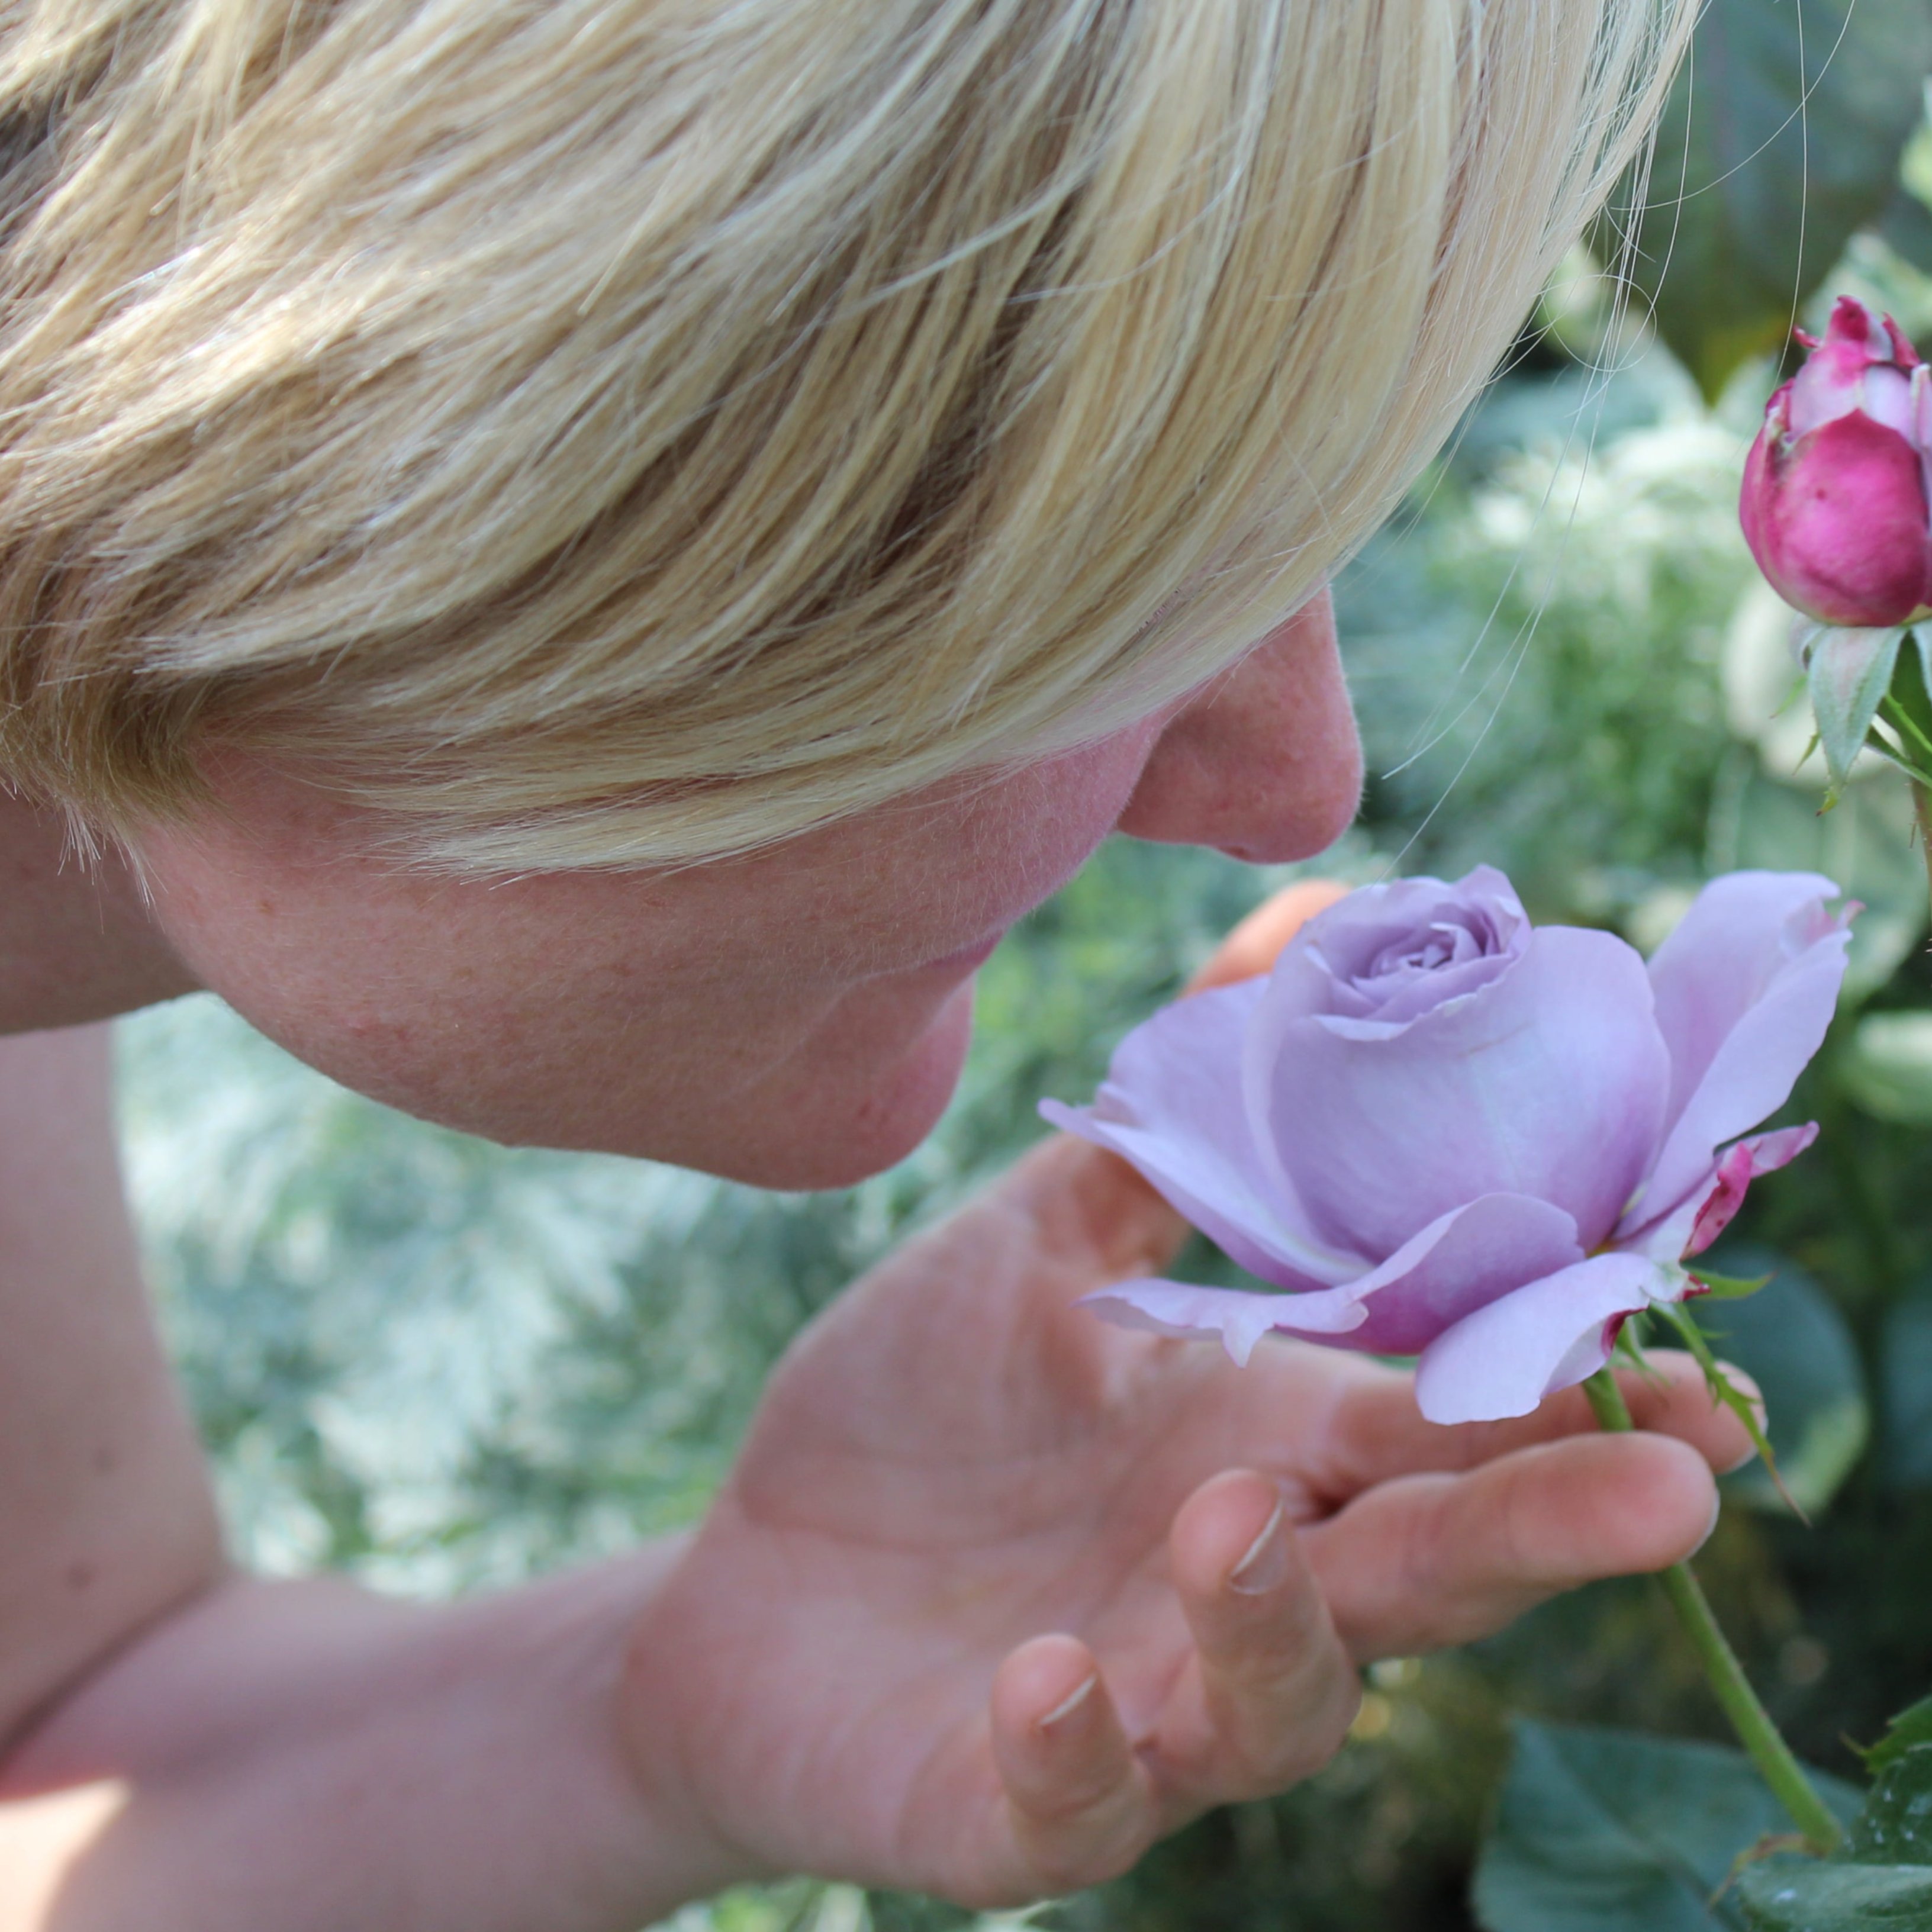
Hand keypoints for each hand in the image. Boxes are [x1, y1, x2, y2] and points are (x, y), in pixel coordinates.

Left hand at [620, 883, 1752, 1908]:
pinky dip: (1079, 1751)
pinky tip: (1045, 1677)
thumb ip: (1161, 1130)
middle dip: (1541, 1530)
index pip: (1441, 1425)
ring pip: (1276, 1701)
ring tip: (1234, 1522)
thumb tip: (1288, 936)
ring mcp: (1139, 1707)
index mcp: (1258, 1448)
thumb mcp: (1030, 1248)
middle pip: (1422, 1569)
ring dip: (1277, 1619)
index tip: (1695, 1372)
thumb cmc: (910, 1414)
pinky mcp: (1016, 1801)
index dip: (1565, 1402)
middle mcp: (1234, 1585)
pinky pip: (1077, 1806)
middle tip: (1665, 1484)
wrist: (744, 1585)